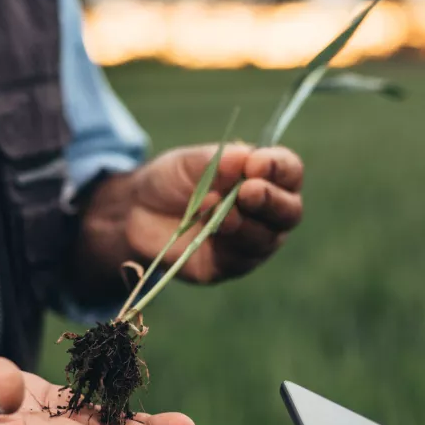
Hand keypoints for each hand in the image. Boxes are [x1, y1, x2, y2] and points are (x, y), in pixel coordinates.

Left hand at [76, 144, 303, 294]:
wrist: (135, 212)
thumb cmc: (171, 181)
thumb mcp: (189, 162)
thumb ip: (217, 161)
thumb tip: (244, 158)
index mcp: (263, 179)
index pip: (288, 172)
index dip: (279, 167)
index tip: (256, 163)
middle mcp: (266, 213)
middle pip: (289, 211)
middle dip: (271, 201)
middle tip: (248, 191)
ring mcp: (250, 242)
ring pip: (267, 239)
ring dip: (246, 224)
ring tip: (216, 208)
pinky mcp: (229, 266)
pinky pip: (241, 260)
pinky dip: (229, 243)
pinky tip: (212, 228)